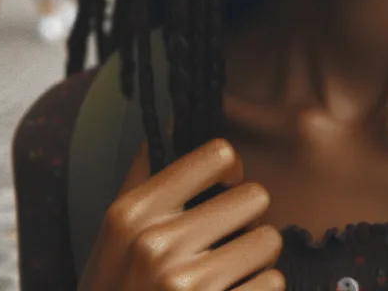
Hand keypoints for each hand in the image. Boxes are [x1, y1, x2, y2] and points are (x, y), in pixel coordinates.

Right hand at [78, 139, 283, 290]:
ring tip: (228, 277)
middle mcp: (155, 244)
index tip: (225, 187)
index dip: (231, 169)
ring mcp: (185, 285)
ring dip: (257, 261)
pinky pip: (274, 283)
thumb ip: (146, 175)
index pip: (218, 153)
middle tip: (226, 243)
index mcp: (132, 212)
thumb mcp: (114, 235)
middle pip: (255, 196)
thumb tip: (176, 113)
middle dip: (247, 222)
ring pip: (270, 240)